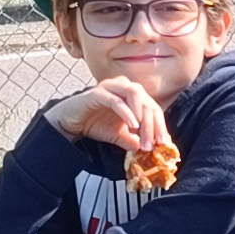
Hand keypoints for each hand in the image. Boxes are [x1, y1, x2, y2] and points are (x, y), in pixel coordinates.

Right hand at [47, 79, 170, 154]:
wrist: (70, 122)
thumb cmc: (95, 123)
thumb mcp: (118, 135)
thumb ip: (132, 139)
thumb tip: (145, 148)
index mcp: (132, 94)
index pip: (153, 108)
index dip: (160, 126)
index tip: (164, 143)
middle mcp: (124, 85)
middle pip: (147, 101)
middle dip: (152, 124)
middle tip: (153, 144)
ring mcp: (111, 86)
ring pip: (135, 95)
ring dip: (142, 116)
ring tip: (142, 134)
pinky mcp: (98, 92)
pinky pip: (116, 100)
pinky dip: (127, 113)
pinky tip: (132, 126)